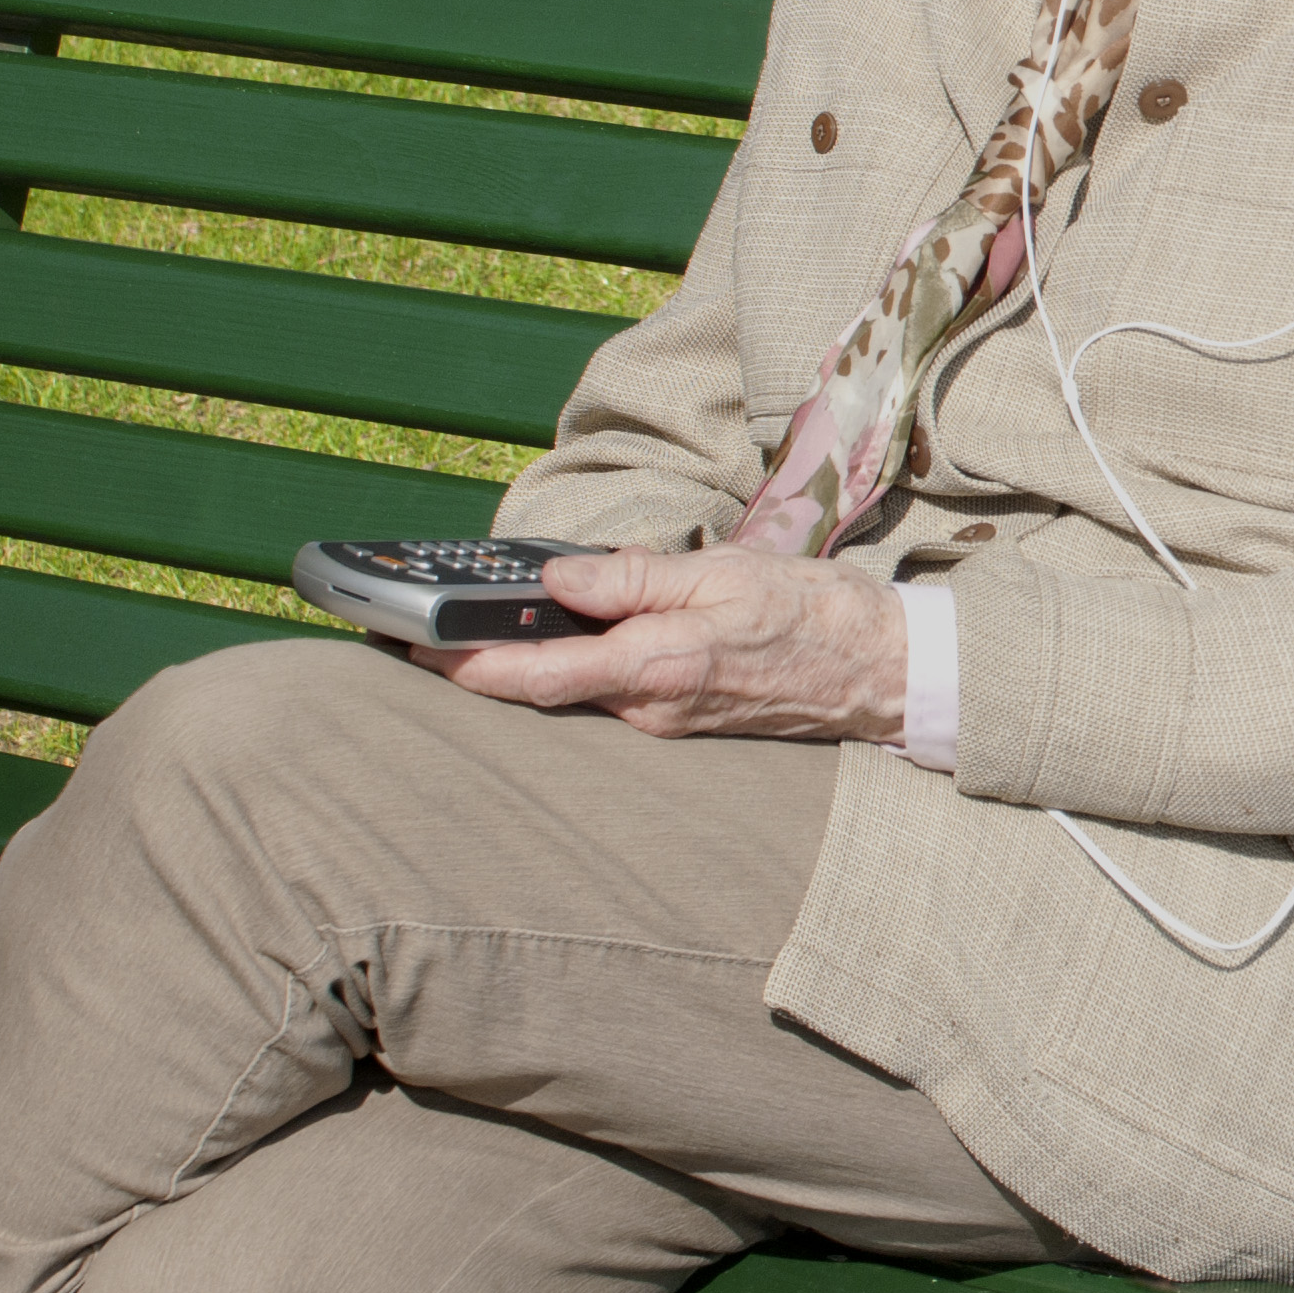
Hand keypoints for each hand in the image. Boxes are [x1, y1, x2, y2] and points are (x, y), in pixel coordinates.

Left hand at [413, 547, 906, 743]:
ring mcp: (662, 719)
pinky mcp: (676, 717)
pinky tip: (559, 633)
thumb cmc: (814, 615)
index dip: (465, 664)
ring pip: (572, 689)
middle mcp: (650, 708)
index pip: (537, 676)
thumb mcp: (724, 573)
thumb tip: (556, 582)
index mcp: (658, 668)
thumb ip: (633, 579)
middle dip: (479, 659)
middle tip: (419, 624)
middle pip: (541, 687)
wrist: (883, 670)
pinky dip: (571, 664)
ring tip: (474, 620)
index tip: (411, 646)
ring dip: (523, 660)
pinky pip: (606, 690)